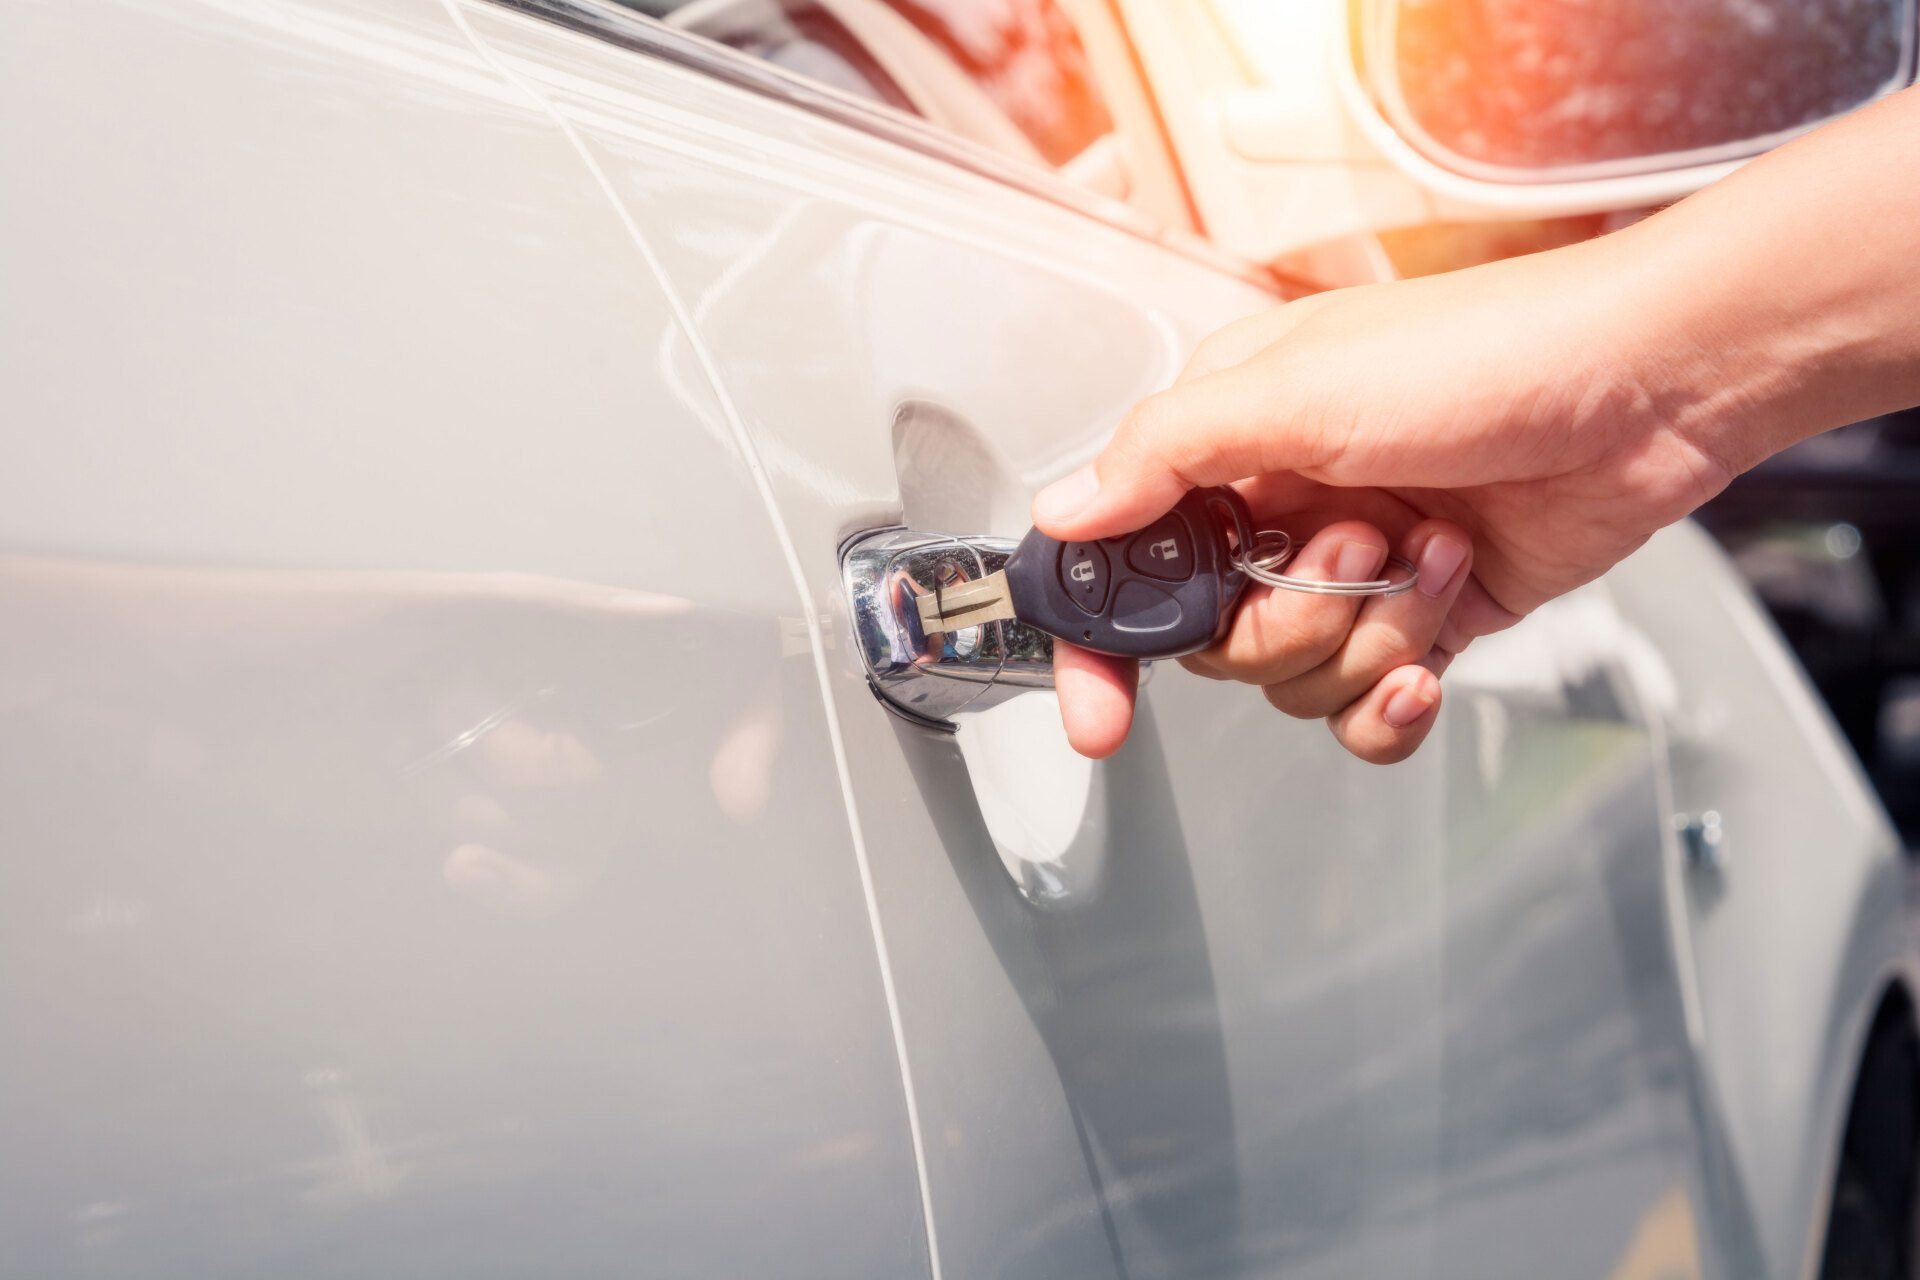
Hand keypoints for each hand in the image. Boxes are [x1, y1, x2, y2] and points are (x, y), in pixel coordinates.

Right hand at [1036, 225, 1738, 762]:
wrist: (1650, 386)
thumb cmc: (1489, 353)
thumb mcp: (1299, 387)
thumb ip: (1166, 455)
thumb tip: (1066, 511)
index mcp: (1231, 442)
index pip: (1126, 559)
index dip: (1101, 643)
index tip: (1099, 715)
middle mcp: (1283, 509)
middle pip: (1216, 643)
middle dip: (1288, 621)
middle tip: (1355, 549)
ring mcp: (1354, 571)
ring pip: (1296, 681)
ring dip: (1368, 638)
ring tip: (1431, 557)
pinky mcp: (1424, 617)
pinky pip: (1366, 706)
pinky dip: (1393, 701)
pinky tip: (1429, 658)